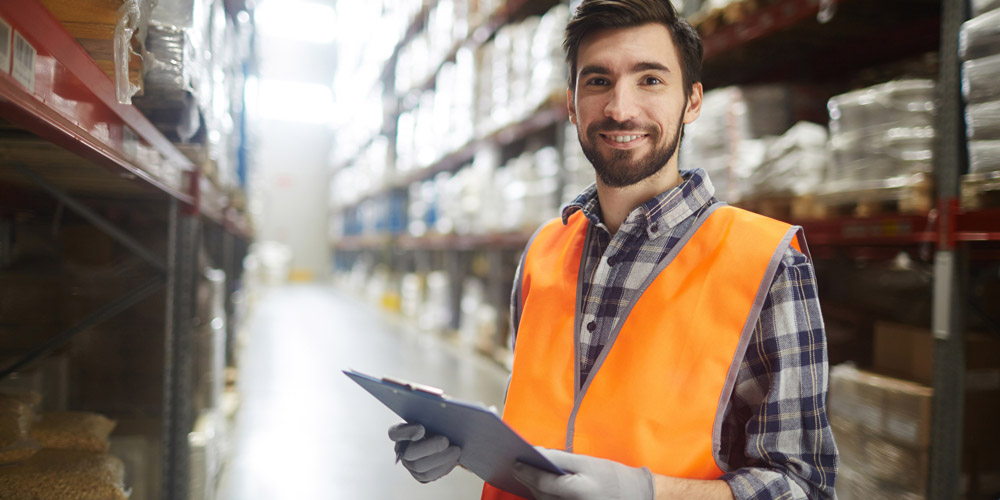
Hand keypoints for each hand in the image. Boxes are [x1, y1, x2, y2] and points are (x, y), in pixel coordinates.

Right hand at [387, 422, 460, 482]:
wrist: (442, 438)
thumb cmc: (435, 423)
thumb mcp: (432, 416)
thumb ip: (432, 415)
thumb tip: (443, 411)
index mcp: (400, 432)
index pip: (395, 433)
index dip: (406, 432)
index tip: (421, 428)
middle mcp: (401, 450)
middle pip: (409, 453)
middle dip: (430, 447)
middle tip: (445, 441)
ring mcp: (409, 465)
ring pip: (420, 467)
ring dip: (440, 458)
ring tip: (456, 450)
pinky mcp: (420, 476)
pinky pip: (429, 475)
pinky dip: (443, 467)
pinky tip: (455, 459)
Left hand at [512, 447, 653, 499]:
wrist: (635, 496)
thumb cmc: (612, 476)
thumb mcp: (588, 462)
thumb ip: (561, 458)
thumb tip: (537, 452)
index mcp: (578, 490)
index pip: (544, 483)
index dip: (527, 472)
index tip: (514, 462)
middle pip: (540, 494)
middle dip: (526, 479)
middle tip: (513, 465)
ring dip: (532, 487)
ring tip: (522, 473)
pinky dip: (542, 494)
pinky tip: (536, 484)